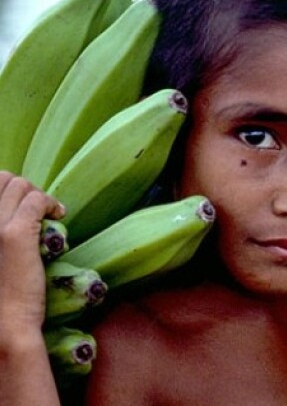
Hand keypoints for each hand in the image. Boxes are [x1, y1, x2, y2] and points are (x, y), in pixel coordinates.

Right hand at [0, 171, 65, 332]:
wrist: (2, 327)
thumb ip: (0, 234)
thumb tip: (10, 215)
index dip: (5, 190)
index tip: (20, 204)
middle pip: (2, 179)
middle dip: (23, 188)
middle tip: (38, 208)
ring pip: (20, 186)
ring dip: (39, 195)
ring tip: (49, 212)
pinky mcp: (14, 234)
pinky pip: (37, 200)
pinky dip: (51, 203)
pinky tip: (59, 215)